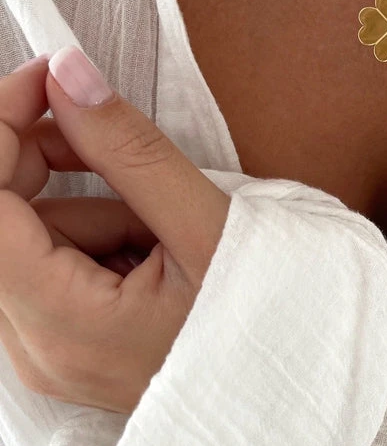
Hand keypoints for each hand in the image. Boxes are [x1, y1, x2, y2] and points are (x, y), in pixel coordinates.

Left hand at [0, 47, 230, 412]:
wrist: (298, 371)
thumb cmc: (265, 311)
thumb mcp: (205, 223)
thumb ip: (130, 149)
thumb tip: (69, 74)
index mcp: (66, 327)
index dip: (2, 128)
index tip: (50, 76)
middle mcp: (40, 350)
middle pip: (1, 224)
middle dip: (46, 162)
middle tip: (108, 127)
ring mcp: (53, 351)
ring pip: (30, 241)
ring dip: (86, 203)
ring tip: (162, 218)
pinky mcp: (71, 340)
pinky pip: (54, 263)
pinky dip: (96, 231)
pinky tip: (152, 240)